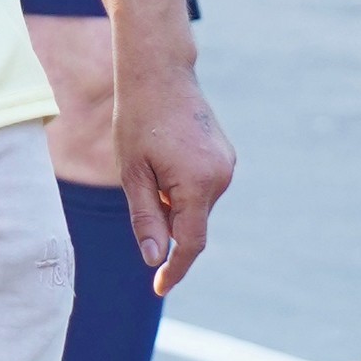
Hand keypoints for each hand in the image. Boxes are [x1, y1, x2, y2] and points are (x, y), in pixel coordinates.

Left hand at [114, 58, 234, 296]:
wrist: (160, 73)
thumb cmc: (137, 120)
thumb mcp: (132, 174)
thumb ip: (146, 219)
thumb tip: (155, 259)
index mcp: (198, 183)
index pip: (190, 243)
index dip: (175, 269)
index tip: (159, 287)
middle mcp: (221, 176)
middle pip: (192, 224)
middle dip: (166, 222)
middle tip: (142, 183)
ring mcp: (227, 166)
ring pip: (196, 207)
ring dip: (172, 203)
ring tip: (152, 164)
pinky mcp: (225, 157)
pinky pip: (202, 189)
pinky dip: (182, 189)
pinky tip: (165, 159)